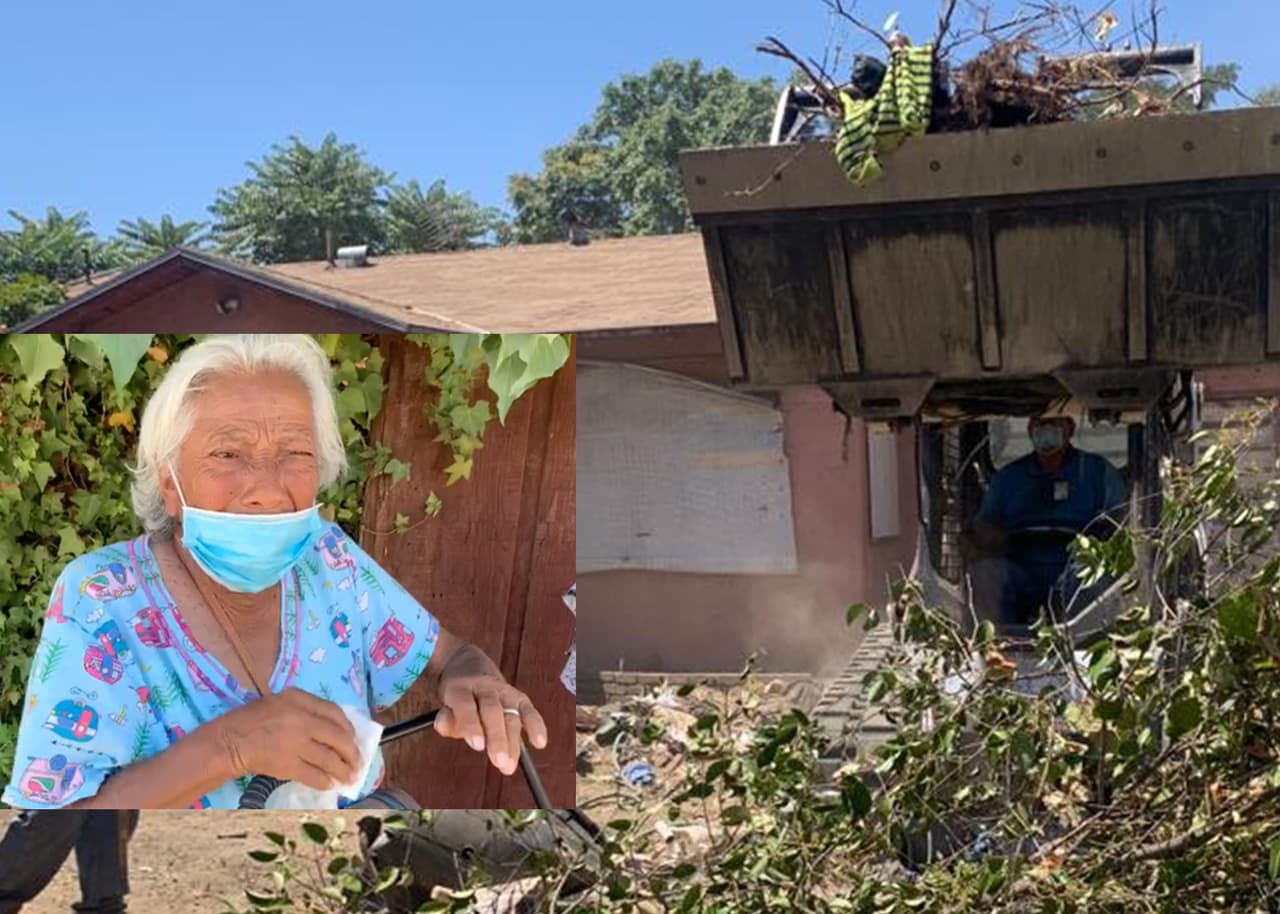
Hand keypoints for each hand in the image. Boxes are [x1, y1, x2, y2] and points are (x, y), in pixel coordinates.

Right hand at [214, 687, 360, 790]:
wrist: (229, 741)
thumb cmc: (253, 719)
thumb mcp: (282, 701)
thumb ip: (307, 708)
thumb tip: (335, 727)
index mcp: (300, 699)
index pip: (335, 713)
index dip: (349, 728)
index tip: (353, 739)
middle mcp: (301, 720)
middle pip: (338, 737)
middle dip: (352, 753)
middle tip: (357, 763)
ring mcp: (295, 743)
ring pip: (329, 759)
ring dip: (343, 771)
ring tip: (349, 778)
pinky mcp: (288, 765)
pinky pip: (314, 775)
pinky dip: (325, 781)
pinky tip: (330, 785)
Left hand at [433, 675, 547, 775]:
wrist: (467, 665)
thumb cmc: (456, 695)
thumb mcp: (445, 704)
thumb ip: (446, 720)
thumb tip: (442, 725)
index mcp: (461, 687)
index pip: (466, 705)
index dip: (472, 724)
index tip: (478, 746)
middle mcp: (484, 687)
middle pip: (492, 710)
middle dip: (497, 736)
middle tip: (500, 761)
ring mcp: (503, 690)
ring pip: (510, 714)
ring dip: (513, 740)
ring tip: (510, 765)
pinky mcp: (518, 696)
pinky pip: (528, 711)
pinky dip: (536, 725)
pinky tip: (539, 742)